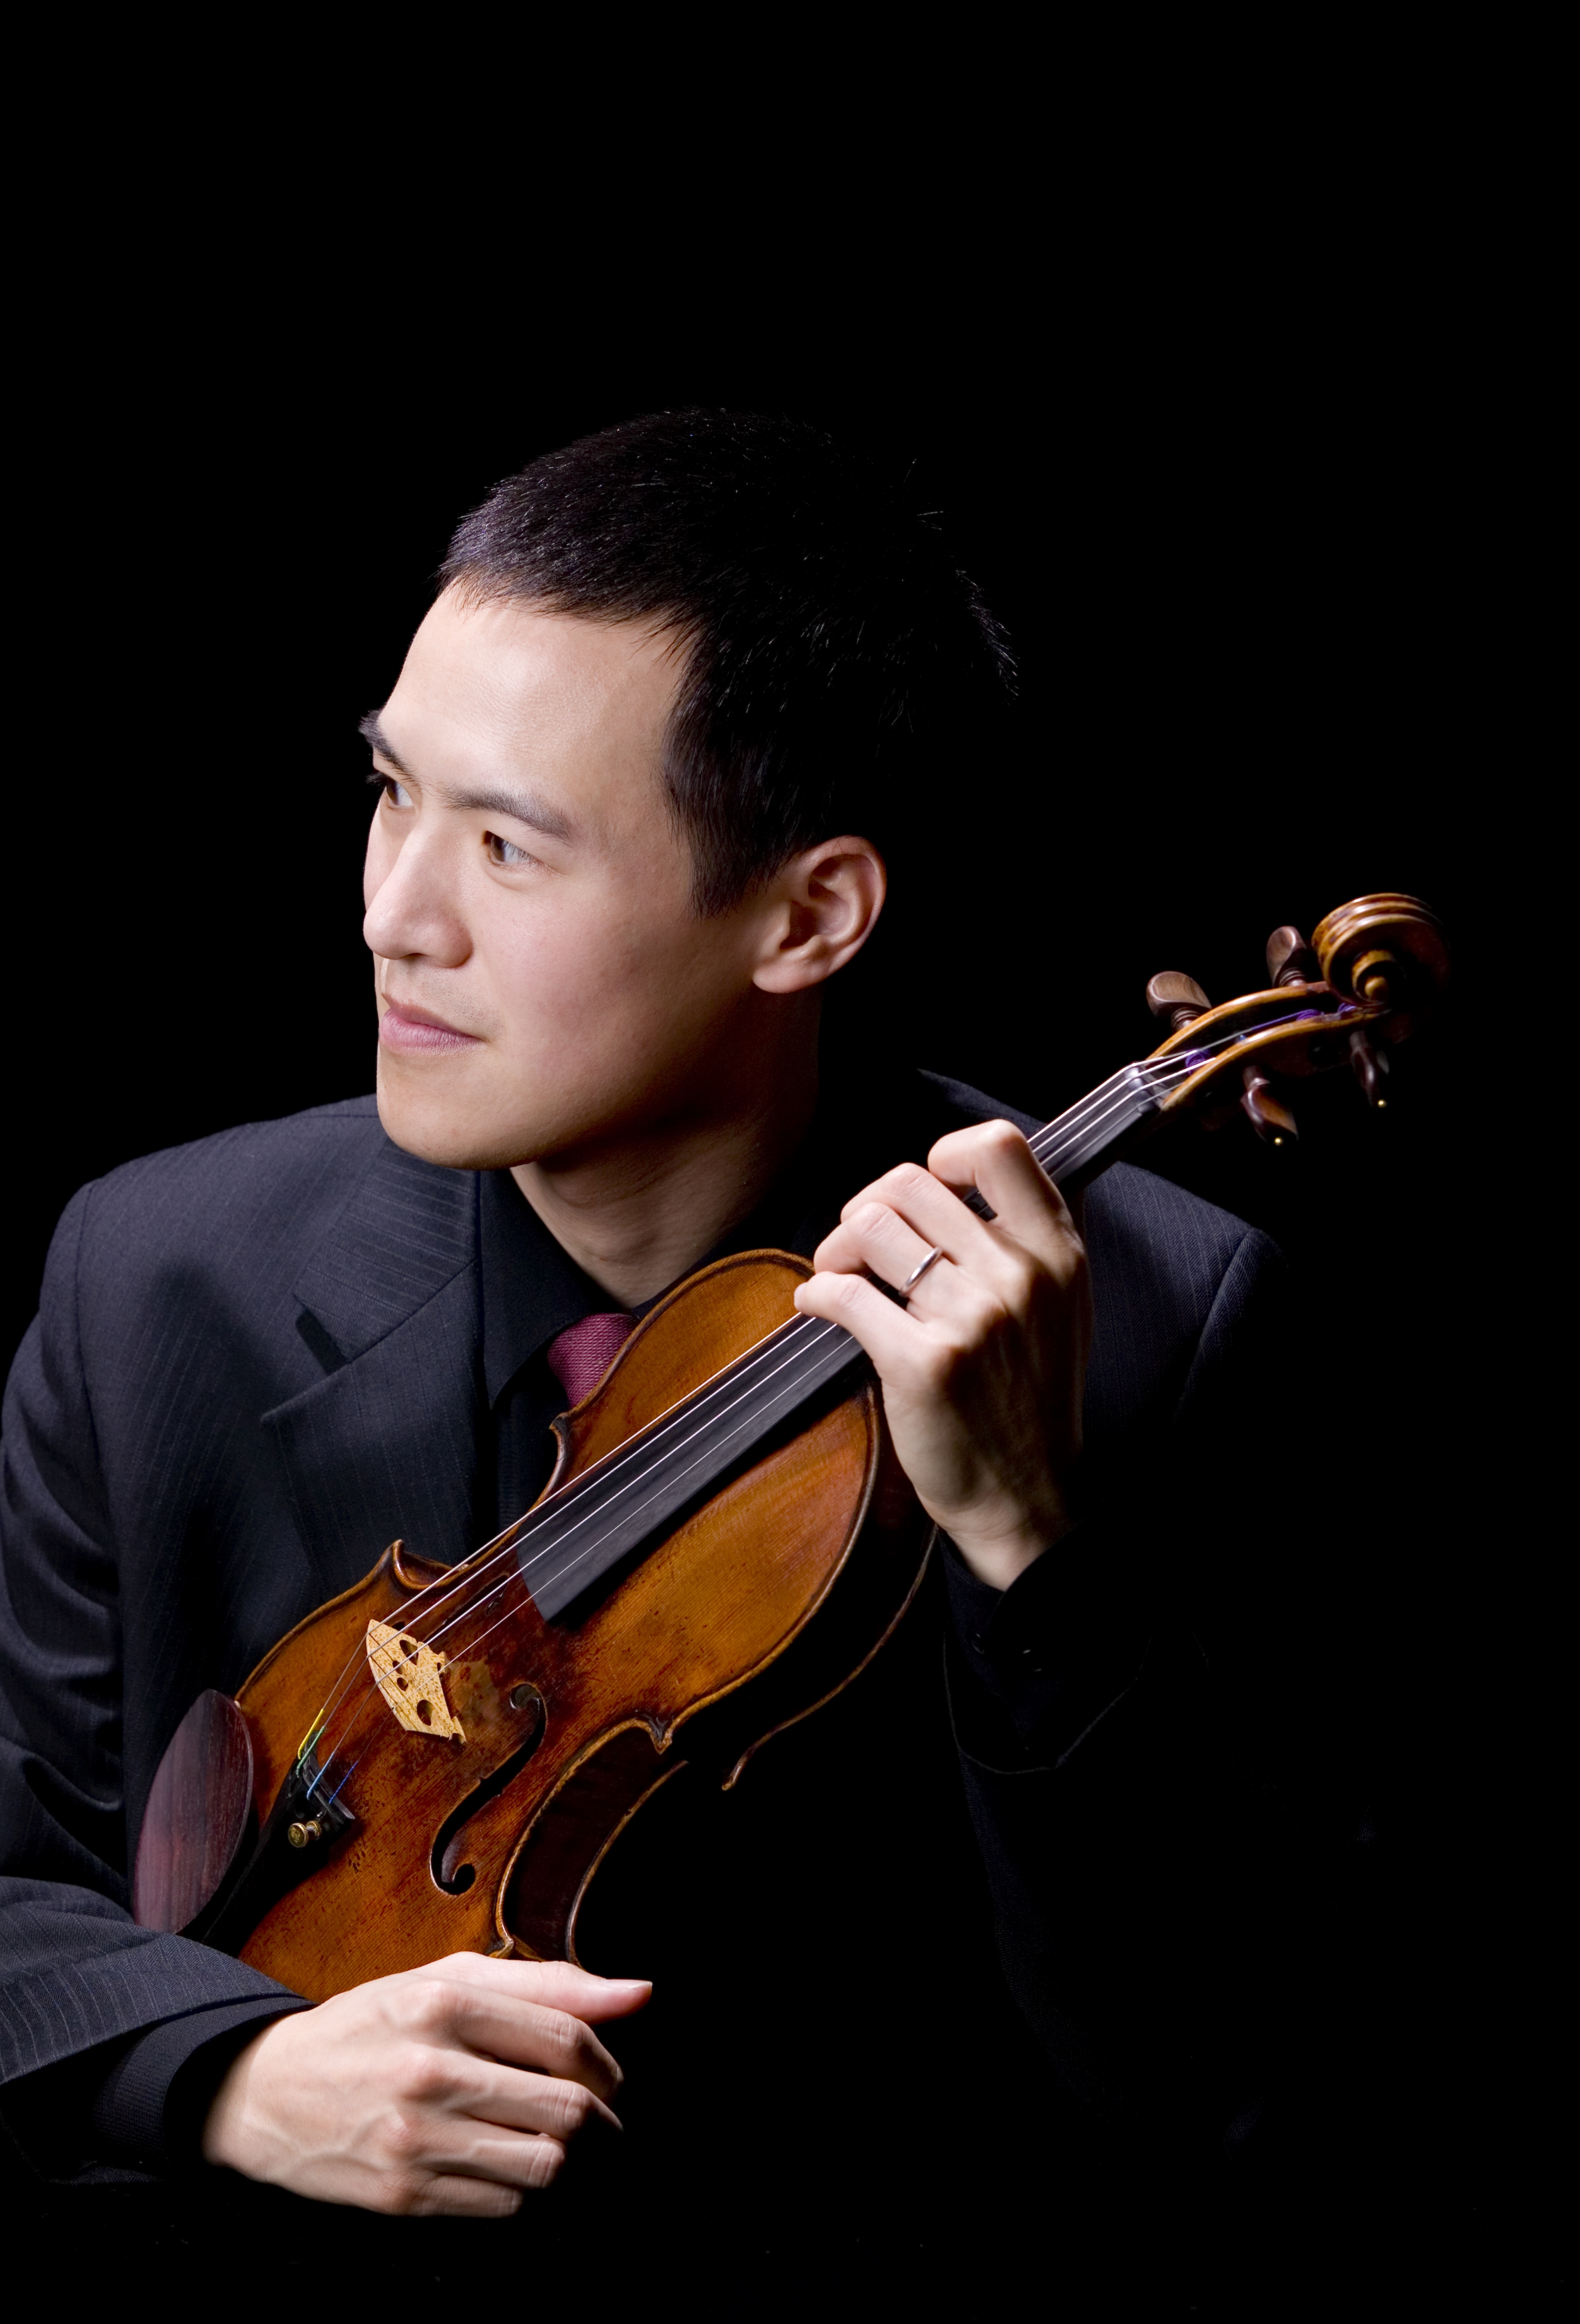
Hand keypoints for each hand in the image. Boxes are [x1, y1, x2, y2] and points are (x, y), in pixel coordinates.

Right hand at [201, 1952, 650, 2215]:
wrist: (268, 2093)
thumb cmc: (371, 2025)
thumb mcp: (446, 1981)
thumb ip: (548, 1983)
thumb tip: (640, 1992)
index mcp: (443, 2003)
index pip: (567, 2038)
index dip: (607, 2062)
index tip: (607, 2074)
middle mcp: (429, 2070)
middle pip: (567, 2110)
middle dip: (599, 2118)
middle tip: (594, 2115)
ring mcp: (415, 2139)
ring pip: (545, 2166)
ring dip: (565, 2158)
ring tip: (551, 2140)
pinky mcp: (404, 2195)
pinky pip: (505, 2205)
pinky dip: (522, 2189)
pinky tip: (503, 2163)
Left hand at [793, 1121, 1091, 1591]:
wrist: (1028, 1500)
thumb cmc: (1031, 1402)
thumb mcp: (1062, 1307)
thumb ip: (1028, 1239)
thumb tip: (958, 1180)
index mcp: (1057, 1253)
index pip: (998, 1147)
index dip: (944, 1156)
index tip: (922, 1193)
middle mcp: (1019, 1275)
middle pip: (910, 1184)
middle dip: (867, 1208)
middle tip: (857, 1246)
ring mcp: (973, 1318)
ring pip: (871, 1228)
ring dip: (837, 1248)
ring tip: (839, 1276)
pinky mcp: (923, 1362)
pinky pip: (842, 1293)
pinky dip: (817, 1295)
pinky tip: (819, 1308)